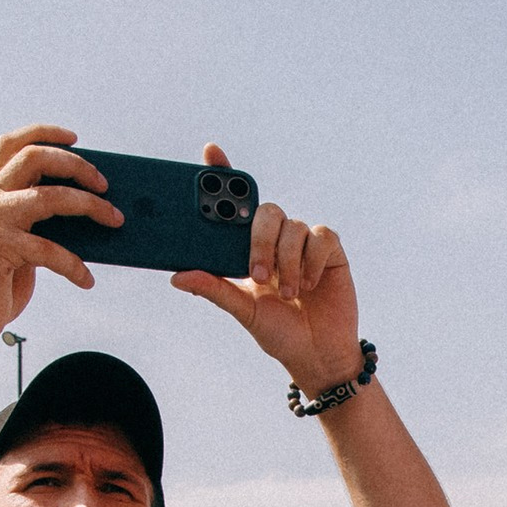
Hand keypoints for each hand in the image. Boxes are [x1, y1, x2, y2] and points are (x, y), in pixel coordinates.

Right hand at [0, 125, 122, 358]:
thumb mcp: (19, 246)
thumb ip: (38, 224)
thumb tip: (89, 213)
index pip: (11, 144)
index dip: (43, 133)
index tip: (75, 138)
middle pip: (34, 158)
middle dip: (75, 164)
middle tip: (105, 184)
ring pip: (48, 196)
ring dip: (90, 206)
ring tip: (115, 220)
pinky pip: (50, 249)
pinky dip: (75, 266)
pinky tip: (87, 280)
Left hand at [171, 145, 362, 394]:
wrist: (317, 354)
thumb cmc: (278, 332)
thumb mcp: (242, 310)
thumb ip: (213, 289)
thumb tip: (176, 275)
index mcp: (249, 246)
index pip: (236, 204)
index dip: (224, 174)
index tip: (210, 152)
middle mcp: (276, 238)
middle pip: (266, 210)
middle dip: (259, 240)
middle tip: (257, 274)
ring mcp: (304, 243)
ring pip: (293, 226)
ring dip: (287, 261)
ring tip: (287, 292)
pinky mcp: (330, 251)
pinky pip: (320, 238)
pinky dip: (312, 261)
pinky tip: (309, 285)